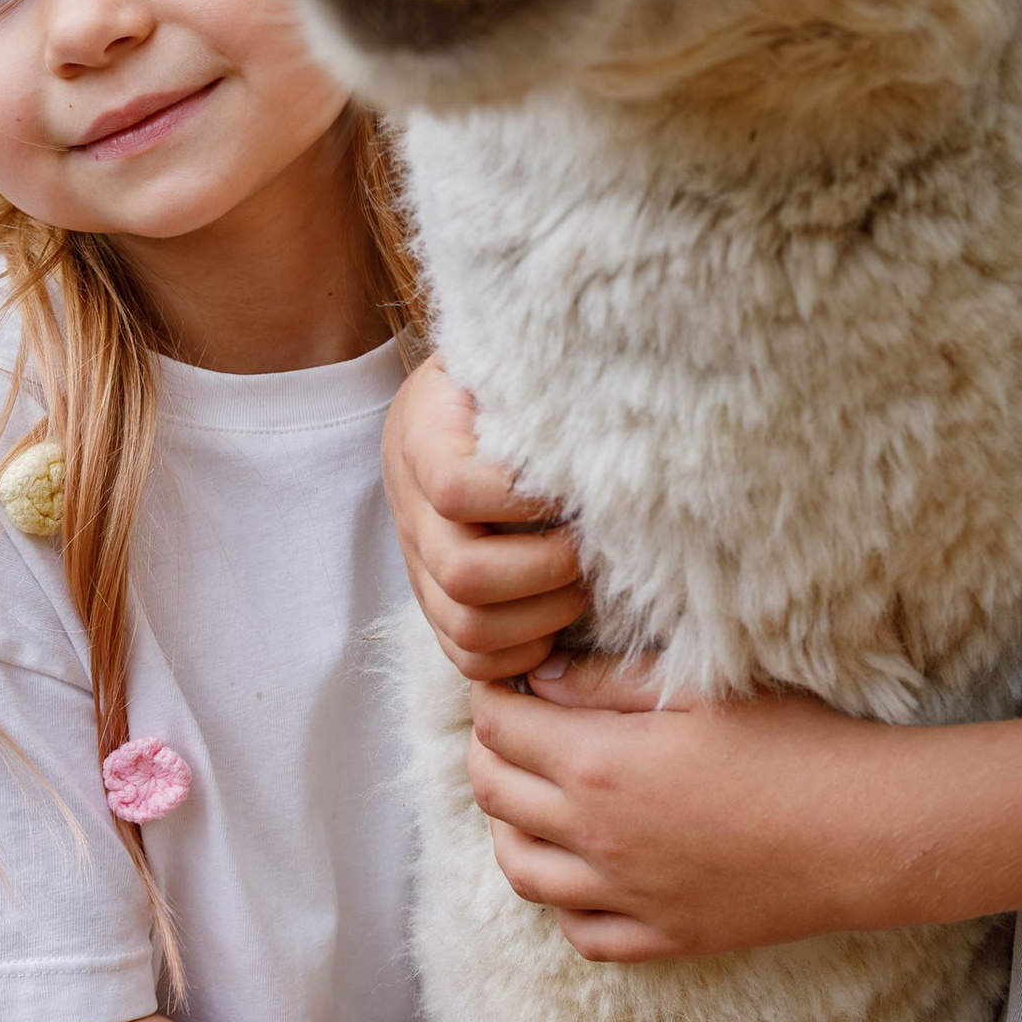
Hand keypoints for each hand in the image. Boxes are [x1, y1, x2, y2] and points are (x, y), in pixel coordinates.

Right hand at [384, 355, 590, 680]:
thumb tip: (609, 398)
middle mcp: (411, 510)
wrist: (444, 408)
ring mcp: (419, 565)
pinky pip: (469, 660)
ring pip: (467, 628)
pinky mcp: (434, 606)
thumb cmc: (497, 383)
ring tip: (583, 585)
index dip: (520, 499)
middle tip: (591, 548)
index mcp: (424, 441)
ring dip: (543, 616)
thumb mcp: (504, 361)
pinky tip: (557, 617)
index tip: (571, 488)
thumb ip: (537, 377)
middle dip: (547, 569)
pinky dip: (522, 654)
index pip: (456, 488)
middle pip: (464, 573)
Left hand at [471, 656, 919, 958]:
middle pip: (494, 795)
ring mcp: (625, 897)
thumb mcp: (699, 691)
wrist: (865, 831)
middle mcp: (595, 838)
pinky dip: (564, 900)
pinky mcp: (661, 938)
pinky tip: (584, 868)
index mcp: (599, 765)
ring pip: (520, 871)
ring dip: (510, 826)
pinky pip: (579, 933)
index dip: (492, 696)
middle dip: (489, 752)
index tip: (509, 679)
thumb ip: (608, 682)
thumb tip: (538, 678)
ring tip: (534, 796)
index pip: (499, 728)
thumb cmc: (795, 742)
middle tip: (515, 726)